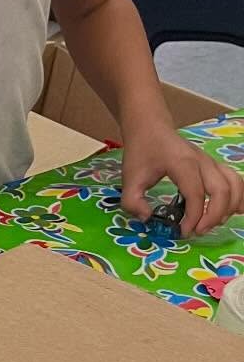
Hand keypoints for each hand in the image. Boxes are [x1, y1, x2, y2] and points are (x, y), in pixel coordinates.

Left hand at [119, 121, 243, 238]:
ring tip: (213, 223)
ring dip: (229, 207)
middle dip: (214, 216)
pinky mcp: (214, 165)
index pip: (196, 194)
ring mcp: (211, 162)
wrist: (150, 129)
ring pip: (234, 184)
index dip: (194, 217)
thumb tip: (147, 220)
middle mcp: (203, 162)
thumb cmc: (142, 152)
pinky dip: (239, 196)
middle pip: (222, 190)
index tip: (183, 232)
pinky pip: (235, 180)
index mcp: (183, 164)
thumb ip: (132, 202)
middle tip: (198, 231)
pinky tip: (235, 210)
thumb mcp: (129, 178)